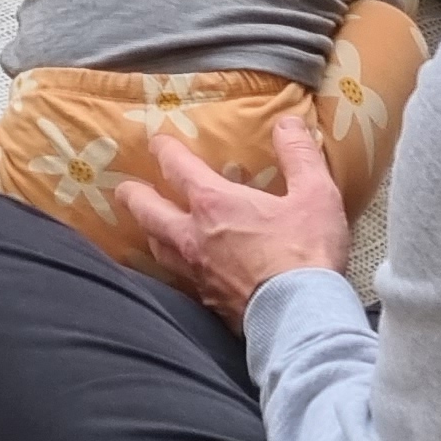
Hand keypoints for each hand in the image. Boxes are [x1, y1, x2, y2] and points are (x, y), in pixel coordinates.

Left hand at [117, 115, 351, 324]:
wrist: (300, 317)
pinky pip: (179, 278)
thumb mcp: (315, 195)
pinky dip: (175, 267)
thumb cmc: (306, 252)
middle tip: (125, 189)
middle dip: (134, 195)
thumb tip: (288, 122)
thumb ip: (300, 155)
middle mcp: (193, 236)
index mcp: (214, 203)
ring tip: (151, 226)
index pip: (177, 167)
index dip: (164, 151)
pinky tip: (184, 269)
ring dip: (151, 232)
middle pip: (148, 210)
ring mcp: (196, 272)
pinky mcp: (206, 302)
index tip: (156, 142)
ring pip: (158, 247)